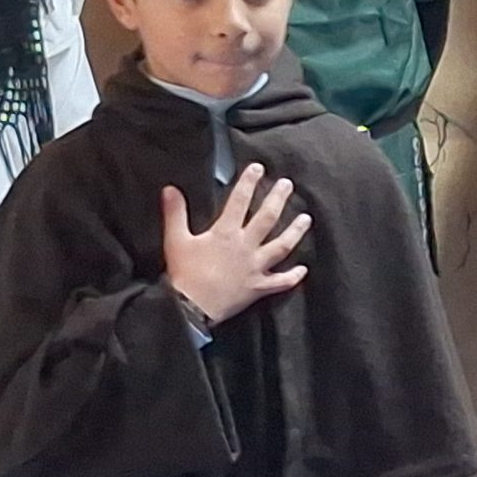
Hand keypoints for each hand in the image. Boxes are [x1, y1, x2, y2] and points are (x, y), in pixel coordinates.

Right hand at [160, 164, 310, 325]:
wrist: (190, 308)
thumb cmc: (183, 274)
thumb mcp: (175, 240)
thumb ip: (175, 213)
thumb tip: (170, 189)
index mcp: (225, 233)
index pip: (239, 201)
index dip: (249, 182)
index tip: (258, 168)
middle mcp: (245, 247)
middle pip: (267, 218)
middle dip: (278, 199)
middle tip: (288, 184)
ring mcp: (255, 267)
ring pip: (281, 246)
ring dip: (295, 232)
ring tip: (306, 219)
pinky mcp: (258, 287)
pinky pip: (281, 282)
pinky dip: (293, 276)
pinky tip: (303, 269)